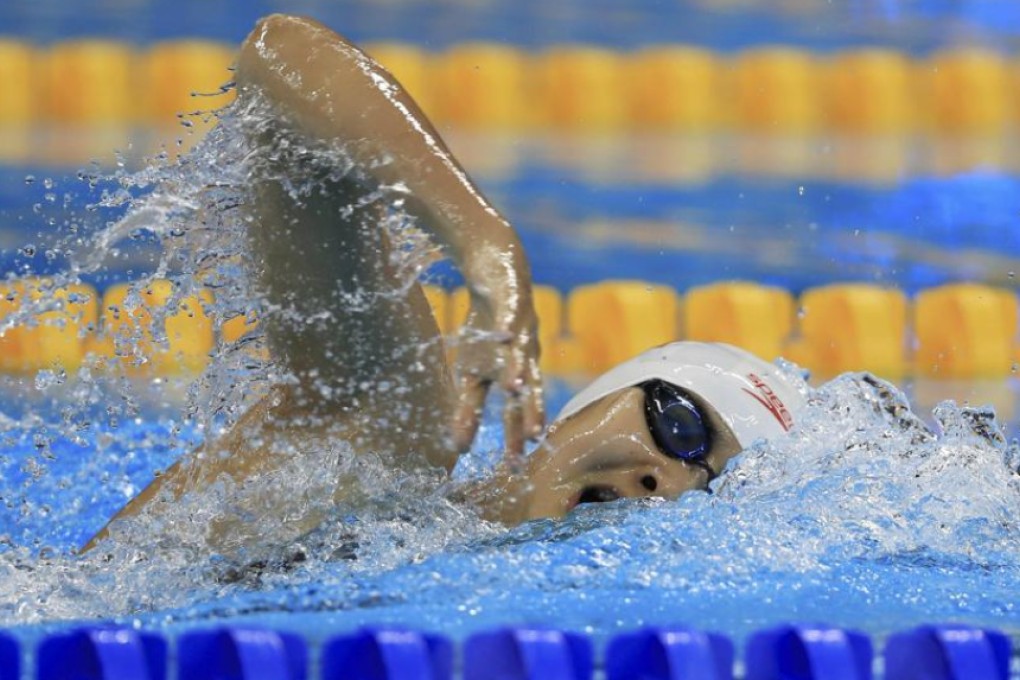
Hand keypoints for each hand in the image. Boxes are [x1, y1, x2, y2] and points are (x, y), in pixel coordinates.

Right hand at [452, 289, 544, 464]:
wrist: (496, 276)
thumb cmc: (486, 331)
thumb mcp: (471, 373)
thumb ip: (468, 410)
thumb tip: (457, 449)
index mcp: (513, 375)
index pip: (513, 412)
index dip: (514, 437)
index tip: (514, 468)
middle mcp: (523, 357)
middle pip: (527, 388)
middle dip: (528, 411)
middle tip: (530, 438)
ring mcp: (520, 329)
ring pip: (520, 353)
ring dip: (516, 370)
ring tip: (513, 389)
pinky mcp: (512, 302)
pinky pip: (510, 314)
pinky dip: (506, 326)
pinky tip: (503, 335)